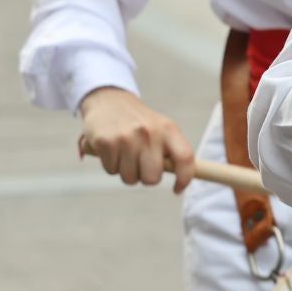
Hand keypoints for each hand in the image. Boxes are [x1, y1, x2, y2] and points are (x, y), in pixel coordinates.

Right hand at [77, 87, 195, 190]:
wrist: (109, 101)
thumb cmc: (140, 122)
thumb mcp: (161, 128)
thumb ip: (171, 151)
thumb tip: (183, 181)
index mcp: (169, 129)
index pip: (185, 158)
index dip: (185, 178)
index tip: (178, 189)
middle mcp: (150, 133)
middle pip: (152, 178)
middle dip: (145, 177)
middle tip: (140, 163)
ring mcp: (127, 138)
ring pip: (130, 178)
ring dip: (126, 172)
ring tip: (125, 153)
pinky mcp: (106, 142)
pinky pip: (111, 171)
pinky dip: (111, 165)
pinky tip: (112, 149)